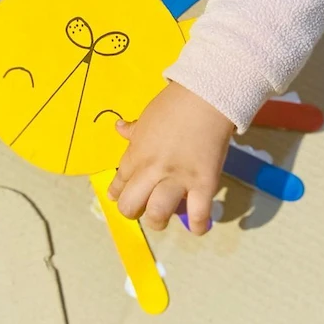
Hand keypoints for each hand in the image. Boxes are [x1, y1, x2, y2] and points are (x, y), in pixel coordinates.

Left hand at [108, 83, 233, 234]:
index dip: (118, 193)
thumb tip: (119, 127)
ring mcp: (178, 179)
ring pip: (158, 215)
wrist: (205, 97)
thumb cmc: (174, 104)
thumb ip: (133, 129)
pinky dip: (196, 226)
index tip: (120, 197)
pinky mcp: (203, 183)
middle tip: (144, 207)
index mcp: (136, 154)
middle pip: (131, 206)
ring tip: (165, 215)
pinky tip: (196, 226)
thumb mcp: (147, 116)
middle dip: (133, 212)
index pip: (119, 183)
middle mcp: (152, 171)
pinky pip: (197, 215)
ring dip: (159, 220)